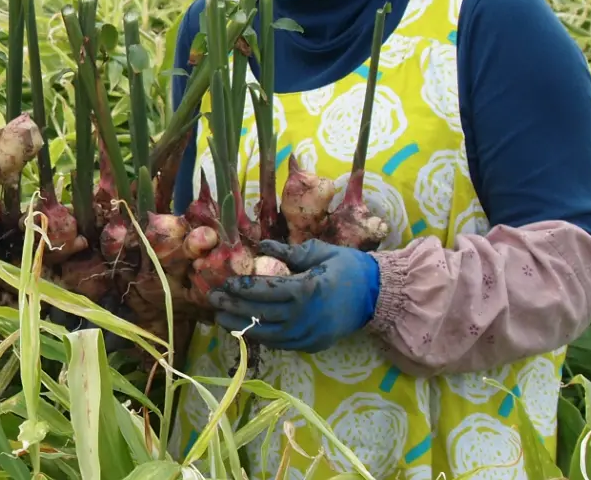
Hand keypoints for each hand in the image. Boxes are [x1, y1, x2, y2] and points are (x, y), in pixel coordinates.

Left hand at [208, 239, 379, 352]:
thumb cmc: (348, 268)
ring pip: (267, 334)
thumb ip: (289, 253)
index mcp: (306, 290)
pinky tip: (246, 328)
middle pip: (261, 314)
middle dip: (234, 307)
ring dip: (242, 326)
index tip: (224, 283)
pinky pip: (280, 343)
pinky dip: (261, 336)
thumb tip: (263, 246)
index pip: (264, 291)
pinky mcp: (312, 345)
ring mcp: (309, 334)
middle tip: (213, 301)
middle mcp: (304, 316)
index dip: (242, 288)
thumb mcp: (320, 252)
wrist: (377, 295)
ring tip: (222, 318)